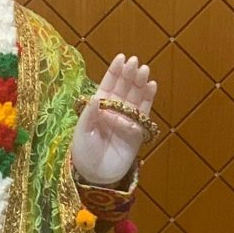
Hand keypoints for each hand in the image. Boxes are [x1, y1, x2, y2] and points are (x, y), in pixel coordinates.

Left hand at [72, 55, 156, 186]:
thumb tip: (96, 98)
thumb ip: (89, 116)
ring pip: (135, 96)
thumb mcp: (82, 133)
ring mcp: (127, 118)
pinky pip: (143, 112)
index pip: (108, 84)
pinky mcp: (138, 130)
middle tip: (135, 62)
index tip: (121, 58)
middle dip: (129, 74)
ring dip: (140, 83)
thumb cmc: (84, 152)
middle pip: (124, 87)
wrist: (97, 174)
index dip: (115, 71)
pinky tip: (151, 85)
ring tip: (144, 70)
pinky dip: (148, 98)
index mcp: (99, 107)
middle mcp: (114, 109)